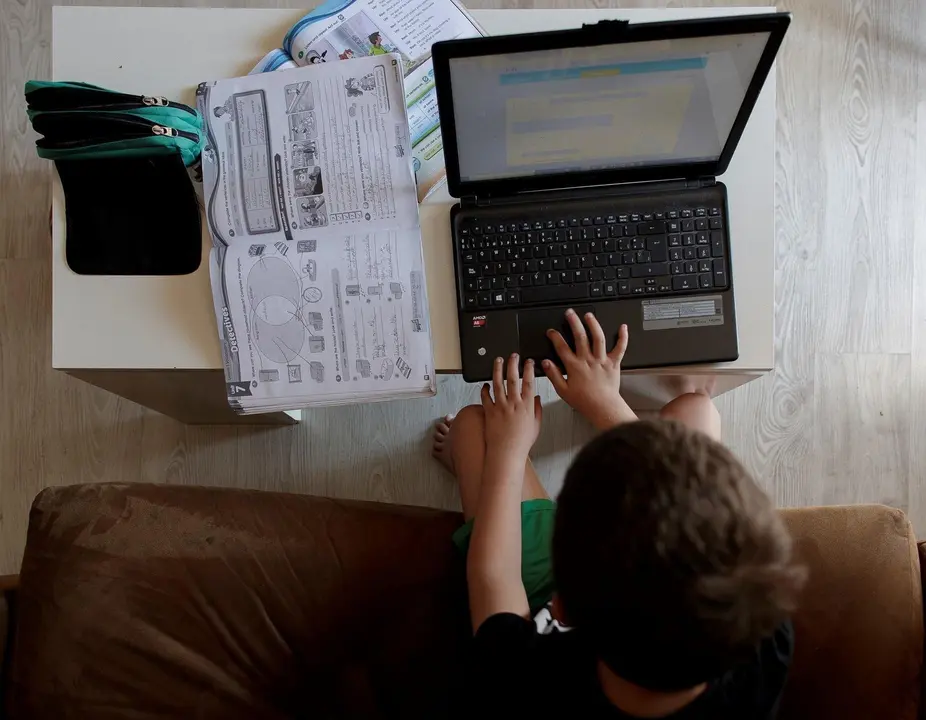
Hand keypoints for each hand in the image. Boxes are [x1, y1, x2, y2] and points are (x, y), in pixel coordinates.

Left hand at [481, 354, 541, 459]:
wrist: (506, 453)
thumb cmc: (522, 442)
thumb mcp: (535, 426)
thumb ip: (537, 410)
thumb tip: (536, 398)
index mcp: (526, 406)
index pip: (528, 382)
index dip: (529, 369)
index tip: (529, 361)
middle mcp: (513, 404)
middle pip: (512, 378)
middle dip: (513, 364)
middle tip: (512, 356)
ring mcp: (500, 407)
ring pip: (498, 383)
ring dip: (497, 370)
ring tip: (497, 361)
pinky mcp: (489, 412)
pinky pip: (485, 397)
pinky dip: (485, 389)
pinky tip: (485, 384)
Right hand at [542, 310, 634, 429]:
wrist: (603, 407)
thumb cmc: (584, 401)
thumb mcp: (562, 390)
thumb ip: (553, 374)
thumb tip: (545, 363)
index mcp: (574, 366)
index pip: (562, 347)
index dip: (555, 337)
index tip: (551, 331)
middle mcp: (588, 360)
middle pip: (580, 336)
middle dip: (574, 322)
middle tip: (570, 313)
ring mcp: (601, 360)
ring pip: (598, 338)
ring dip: (593, 324)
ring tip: (588, 315)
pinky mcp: (613, 363)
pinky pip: (620, 348)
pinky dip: (623, 337)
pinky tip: (623, 327)